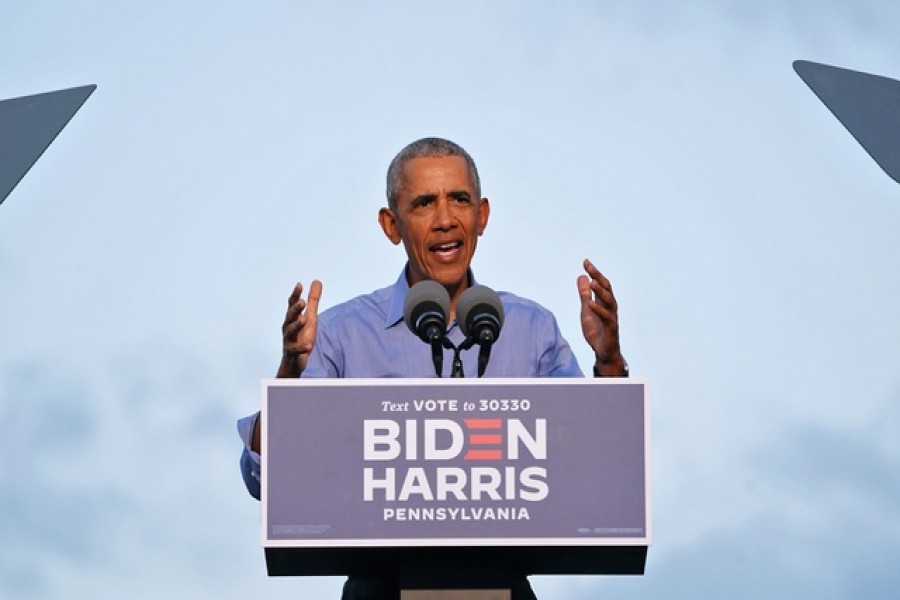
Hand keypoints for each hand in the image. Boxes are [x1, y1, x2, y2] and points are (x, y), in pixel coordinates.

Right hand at [277, 280, 322, 376]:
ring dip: (296, 325)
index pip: (292, 304)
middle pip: (290, 316)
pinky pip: (296, 350)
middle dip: (295, 309)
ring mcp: (289, 340)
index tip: (299, 285)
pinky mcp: (292, 352)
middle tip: (302, 302)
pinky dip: (302, 348)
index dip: (295, 295)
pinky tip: (308, 346)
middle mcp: (288, 327)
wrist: (294, 360)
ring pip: (290, 331)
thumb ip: (314, 300)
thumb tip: (317, 281)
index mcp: (292, 318)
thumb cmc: (301, 336)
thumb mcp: (310, 316)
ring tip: (304, 320)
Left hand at [577, 259, 625, 375]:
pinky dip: (598, 310)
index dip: (594, 272)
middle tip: (590, 267)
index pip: (601, 283)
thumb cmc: (597, 330)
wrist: (603, 352)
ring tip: (592, 282)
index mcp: (604, 302)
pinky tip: (590, 304)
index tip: (586, 262)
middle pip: (607, 289)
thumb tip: (582, 276)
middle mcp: (610, 307)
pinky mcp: (611, 329)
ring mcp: (612, 318)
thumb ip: (584, 294)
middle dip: (598, 277)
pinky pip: (607, 318)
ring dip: (601, 292)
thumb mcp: (586, 310)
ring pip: (609, 301)